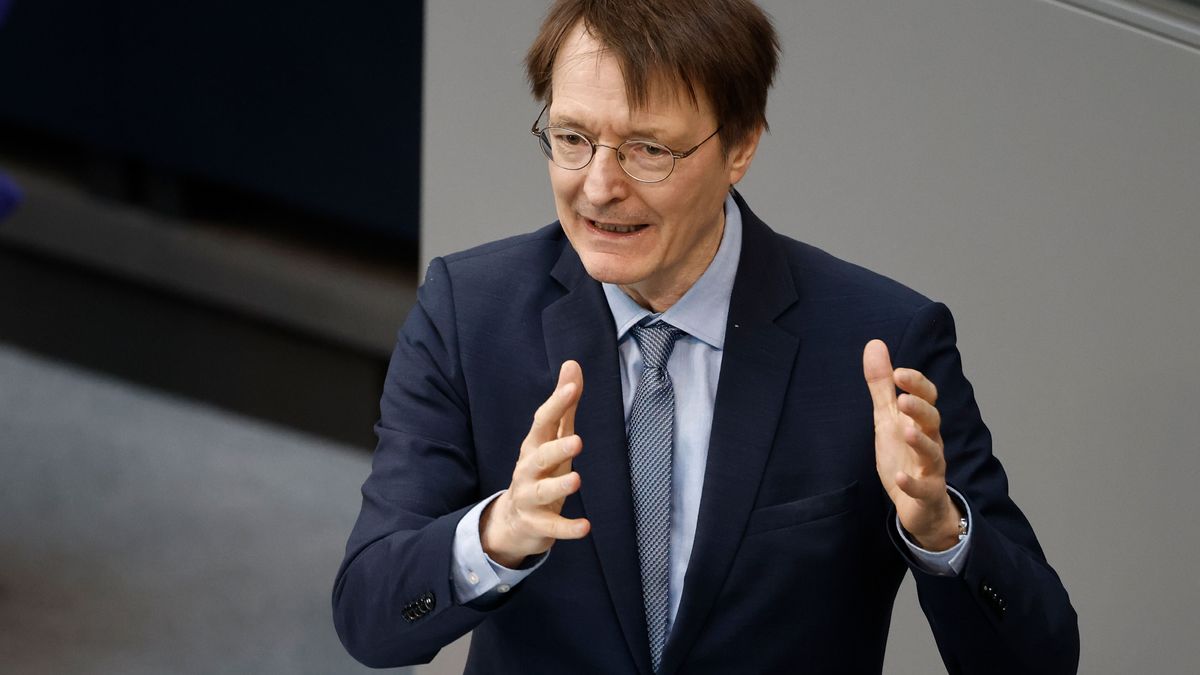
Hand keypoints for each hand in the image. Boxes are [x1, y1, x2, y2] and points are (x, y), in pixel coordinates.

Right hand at [480, 360, 590, 567]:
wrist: (515, 519)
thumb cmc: (541, 470)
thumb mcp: (553, 438)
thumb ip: (565, 405)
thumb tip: (572, 364)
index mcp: (535, 446)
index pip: (543, 421)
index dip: (557, 404)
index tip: (571, 387)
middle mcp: (528, 470)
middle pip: (539, 457)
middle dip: (556, 449)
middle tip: (577, 441)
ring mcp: (530, 498)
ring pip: (542, 492)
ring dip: (558, 487)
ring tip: (577, 480)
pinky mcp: (538, 523)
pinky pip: (552, 526)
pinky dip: (568, 528)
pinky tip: (585, 527)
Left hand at [863, 340, 960, 550]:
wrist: (920, 505)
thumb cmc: (904, 455)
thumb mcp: (888, 418)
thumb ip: (882, 385)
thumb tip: (875, 344)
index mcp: (921, 422)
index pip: (927, 398)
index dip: (916, 384)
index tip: (899, 372)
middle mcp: (931, 442)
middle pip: (933, 422)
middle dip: (920, 409)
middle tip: (903, 398)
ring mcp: (931, 469)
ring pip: (933, 453)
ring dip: (920, 442)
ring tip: (906, 431)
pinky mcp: (927, 494)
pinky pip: (923, 489)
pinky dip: (912, 482)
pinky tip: (899, 477)